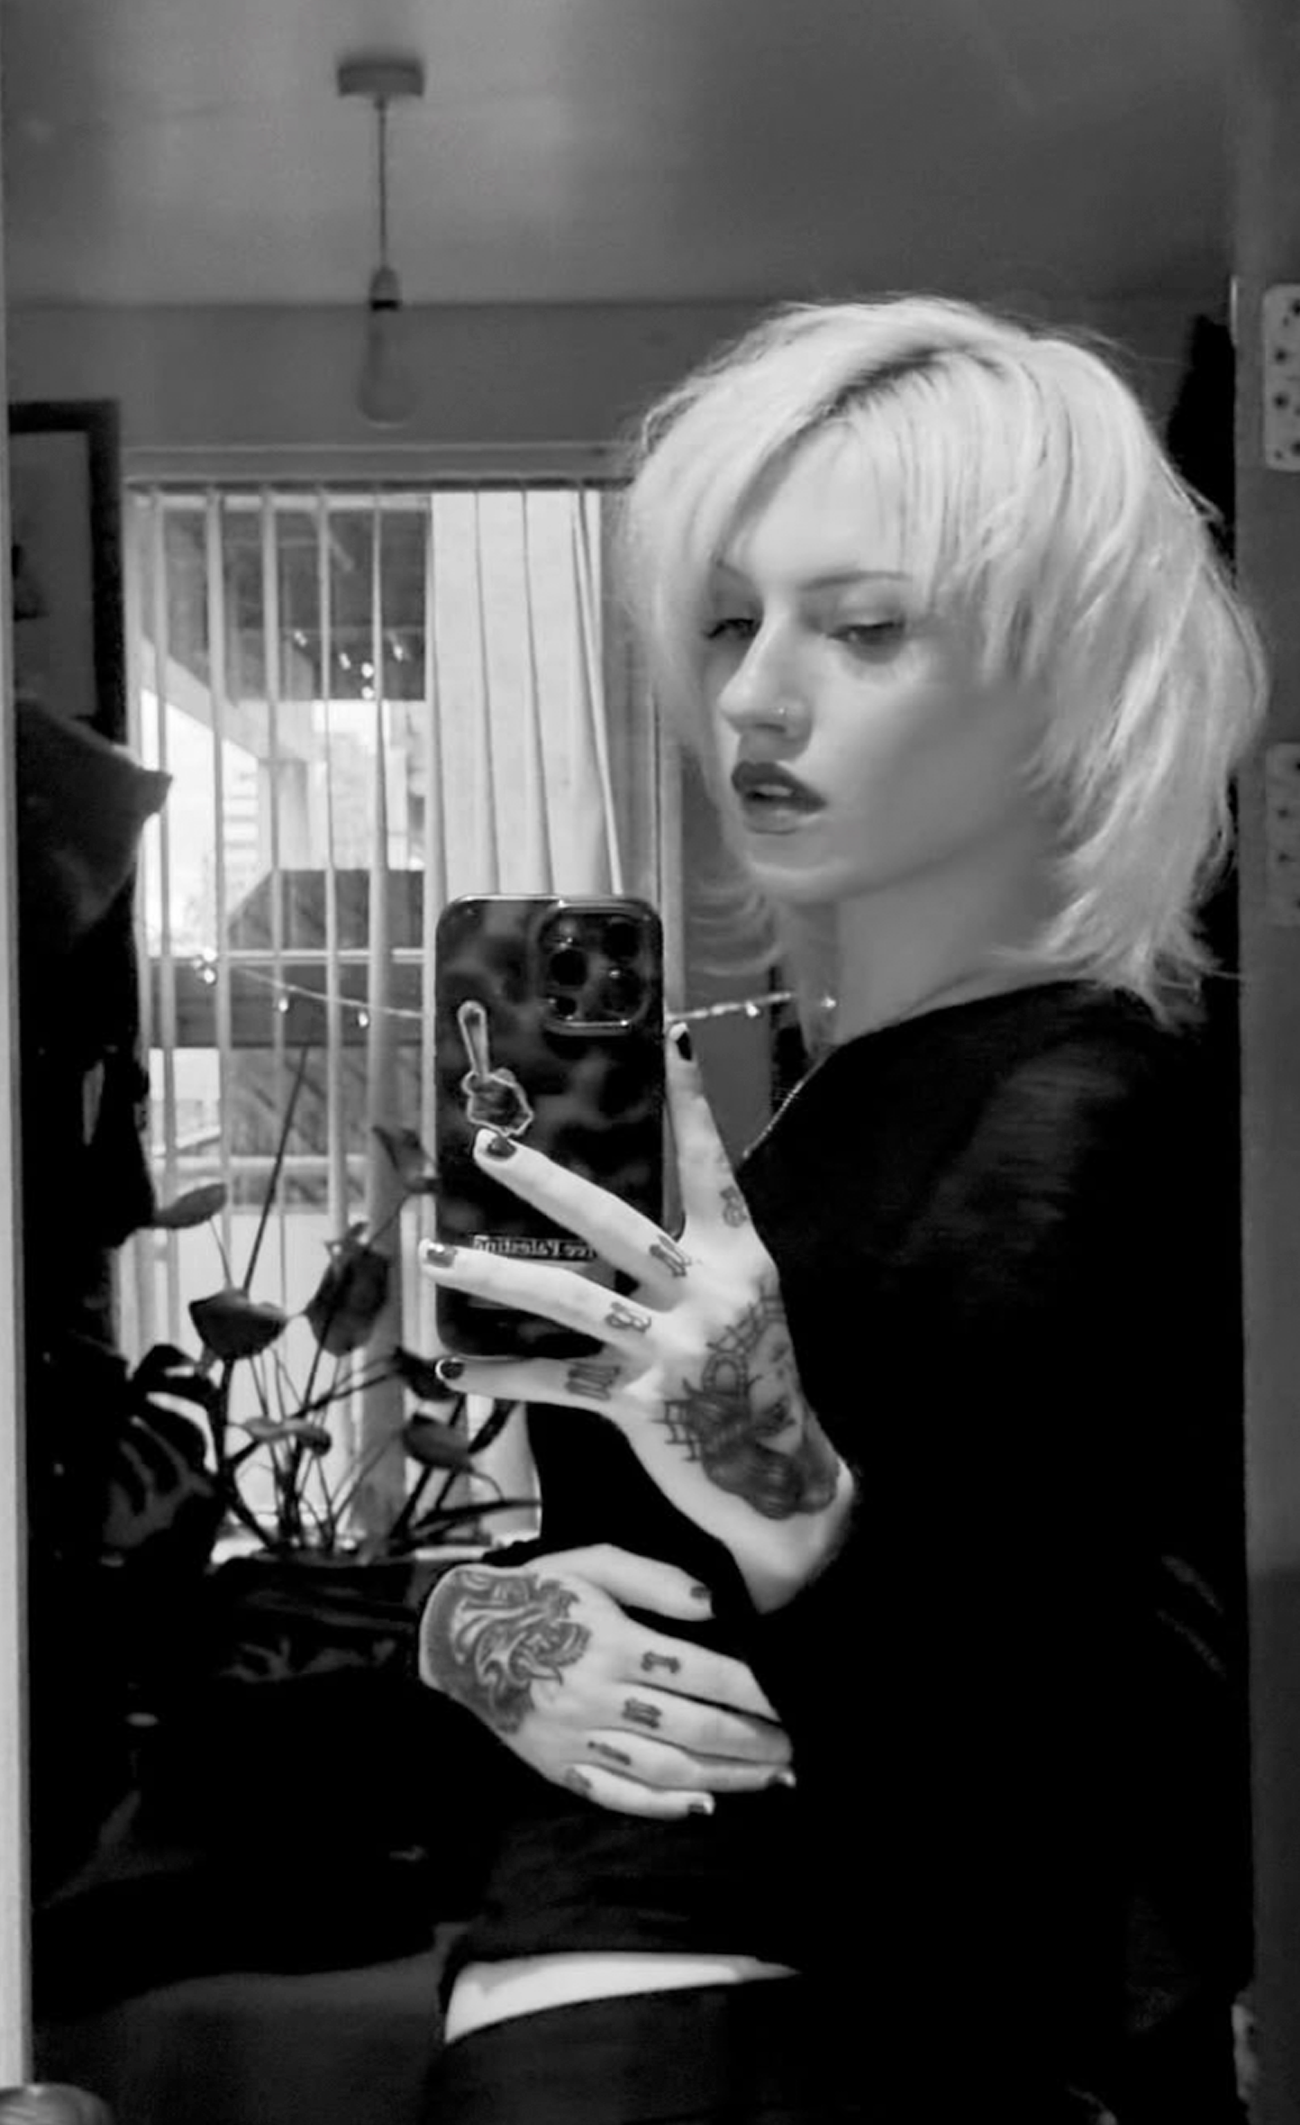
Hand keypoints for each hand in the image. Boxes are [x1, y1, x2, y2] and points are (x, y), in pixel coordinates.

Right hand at [417, 1544, 794, 1818]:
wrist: (459, 1635)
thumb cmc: (538, 1593)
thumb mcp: (593, 1564)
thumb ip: (656, 1581)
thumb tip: (716, 1605)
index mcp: (612, 1644)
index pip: (699, 1673)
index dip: (749, 1692)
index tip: (787, 1702)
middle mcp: (598, 1697)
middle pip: (689, 1729)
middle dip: (750, 1743)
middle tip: (793, 1750)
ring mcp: (577, 1740)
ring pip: (662, 1770)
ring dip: (723, 1779)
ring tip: (768, 1780)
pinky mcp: (558, 1769)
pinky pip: (615, 1796)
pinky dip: (661, 1807)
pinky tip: (701, 1806)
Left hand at [418, 1028, 853, 1610]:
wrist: (780, 1480)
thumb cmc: (753, 1380)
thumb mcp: (743, 1302)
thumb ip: (690, 1256)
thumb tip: (609, 1214)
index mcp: (738, 1258)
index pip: (712, 1166)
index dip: (692, 1104)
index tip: (671, 1038)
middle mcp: (708, 1294)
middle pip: (614, 1224)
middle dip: (545, 1183)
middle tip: (487, 1147)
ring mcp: (674, 1350)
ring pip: (569, 1300)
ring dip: (495, 1278)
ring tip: (434, 1257)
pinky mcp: (643, 1407)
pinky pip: (557, 1383)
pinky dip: (503, 1376)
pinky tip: (452, 1369)